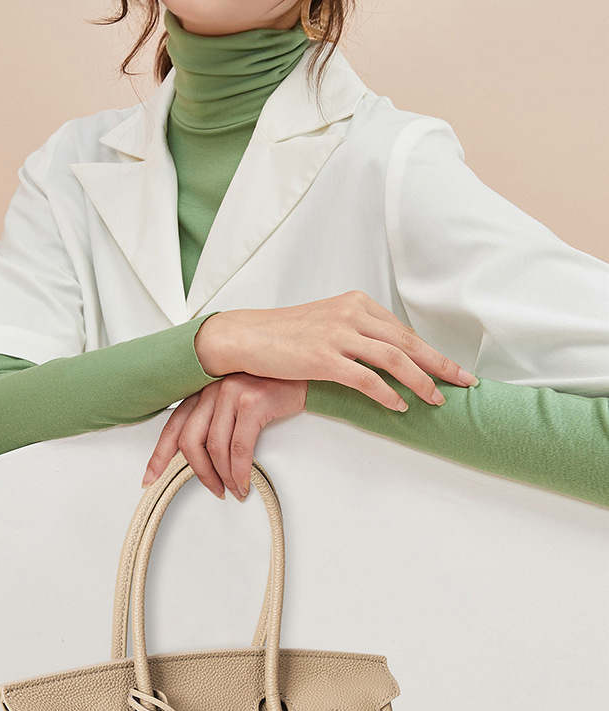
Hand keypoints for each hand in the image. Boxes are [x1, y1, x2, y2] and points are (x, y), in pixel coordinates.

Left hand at [142, 375, 307, 498]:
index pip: (173, 424)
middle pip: (190, 440)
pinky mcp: (252, 401)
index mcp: (204, 388)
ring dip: (224, 476)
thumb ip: (218, 421)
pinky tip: (244, 481)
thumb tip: (206, 459)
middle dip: (199, 472)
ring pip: (216, 448)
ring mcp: (231, 392)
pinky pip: (239, 448)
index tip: (151, 476)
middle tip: (212, 488)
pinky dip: (239, 471)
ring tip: (234, 489)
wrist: (308, 373)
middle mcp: (212, 387)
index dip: (160, 454)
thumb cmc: (275, 388)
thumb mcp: (238, 400)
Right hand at [194, 293, 476, 413]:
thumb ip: (358, 333)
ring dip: (420, 382)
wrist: (245, 335)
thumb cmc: (285, 334)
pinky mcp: (322, 357)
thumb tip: (388, 355)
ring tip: (436, 400)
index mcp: (356, 303)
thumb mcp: (327, 323)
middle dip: (441, 365)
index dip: (432, 352)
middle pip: (407, 342)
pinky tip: (399, 406)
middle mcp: (351, 314)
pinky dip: (387, 393)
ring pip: (393, 359)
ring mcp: (337, 335)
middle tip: (465, 383)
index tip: (454, 369)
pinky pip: (365, 379)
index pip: (403, 331)